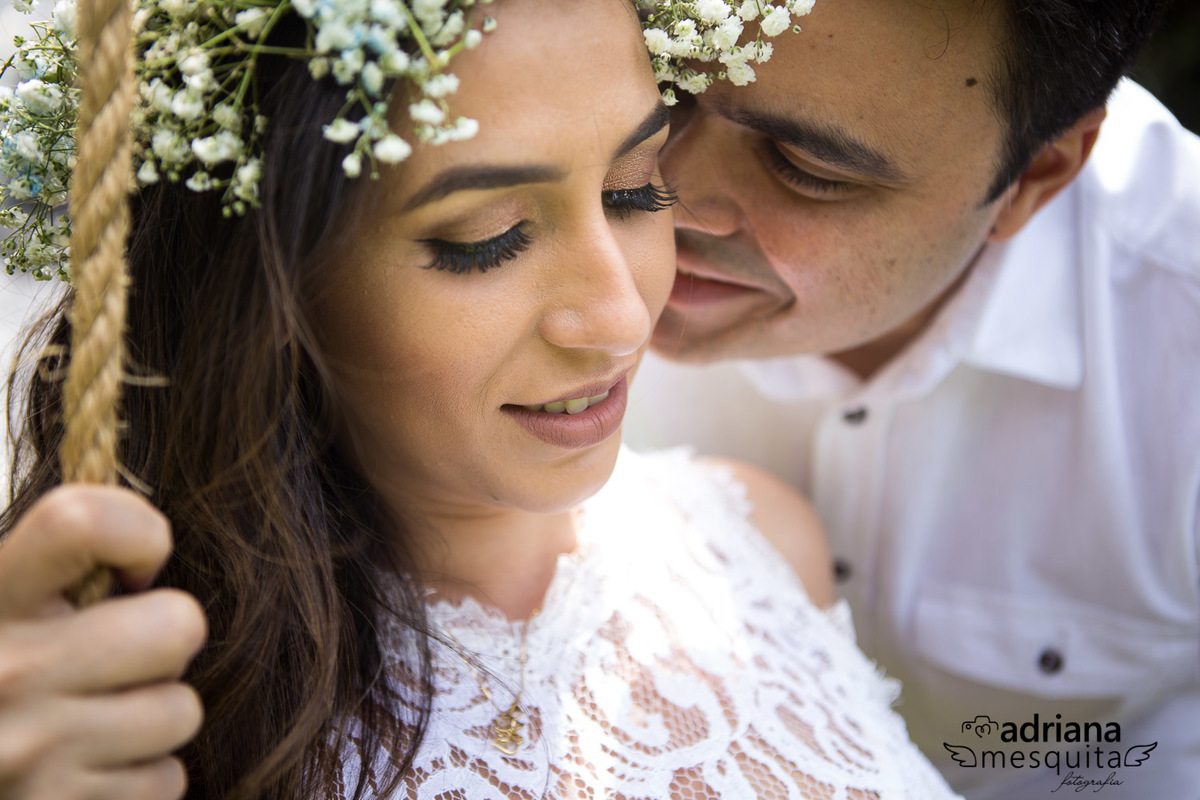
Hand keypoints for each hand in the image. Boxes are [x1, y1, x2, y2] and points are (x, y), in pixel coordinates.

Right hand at [0, 486, 206, 799]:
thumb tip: (151, 549)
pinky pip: (164, 781)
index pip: (79, 521)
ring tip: (97, 722)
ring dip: (154, 720)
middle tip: (122, 661)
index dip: (140, 533)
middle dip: (168, 642)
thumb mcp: (15, 609)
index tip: (136, 570)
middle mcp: (2, 672)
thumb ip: (67, 570)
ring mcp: (29, 752)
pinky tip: (88, 773)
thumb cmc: (8, 682)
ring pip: (180, 711)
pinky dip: (140, 779)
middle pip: (178, 624)